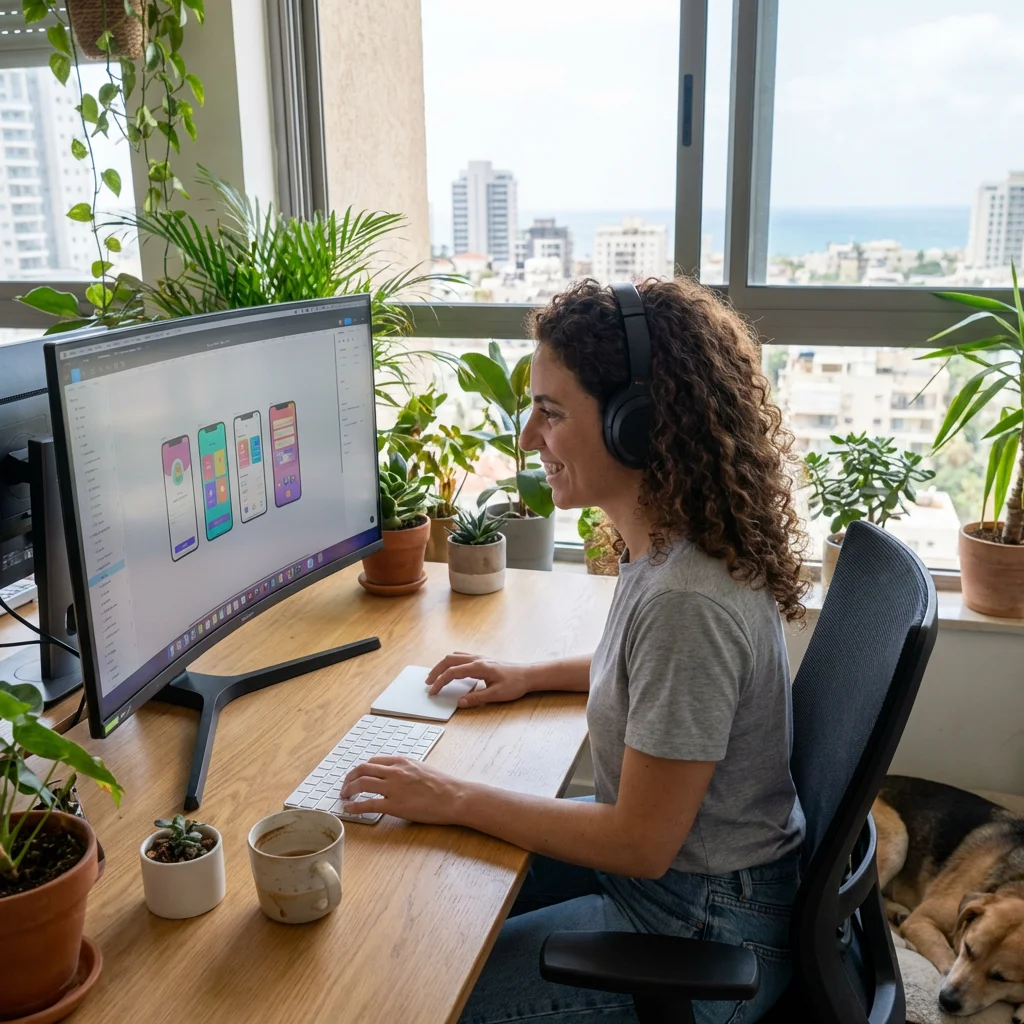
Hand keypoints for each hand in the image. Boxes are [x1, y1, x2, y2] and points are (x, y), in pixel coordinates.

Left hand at [341, 757, 465, 823]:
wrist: (454, 797)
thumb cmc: (443, 785)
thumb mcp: (422, 768)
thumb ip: (406, 770)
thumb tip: (395, 777)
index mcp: (402, 761)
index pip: (374, 761)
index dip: (361, 770)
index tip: (357, 777)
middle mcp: (395, 771)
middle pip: (362, 769)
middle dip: (349, 777)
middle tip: (345, 787)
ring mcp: (394, 787)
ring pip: (362, 783)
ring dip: (348, 789)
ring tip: (344, 797)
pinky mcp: (394, 805)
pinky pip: (368, 804)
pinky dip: (355, 806)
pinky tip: (349, 809)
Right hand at [426, 652, 531, 707]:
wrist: (528, 675)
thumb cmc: (514, 684)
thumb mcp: (496, 695)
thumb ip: (476, 698)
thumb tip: (459, 702)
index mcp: (478, 667)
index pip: (452, 672)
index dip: (440, 682)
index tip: (432, 691)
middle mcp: (477, 659)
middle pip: (449, 660)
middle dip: (436, 671)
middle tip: (427, 683)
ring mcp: (479, 658)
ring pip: (454, 656)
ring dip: (442, 665)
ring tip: (435, 676)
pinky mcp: (482, 660)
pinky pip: (461, 656)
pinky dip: (451, 662)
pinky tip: (451, 669)